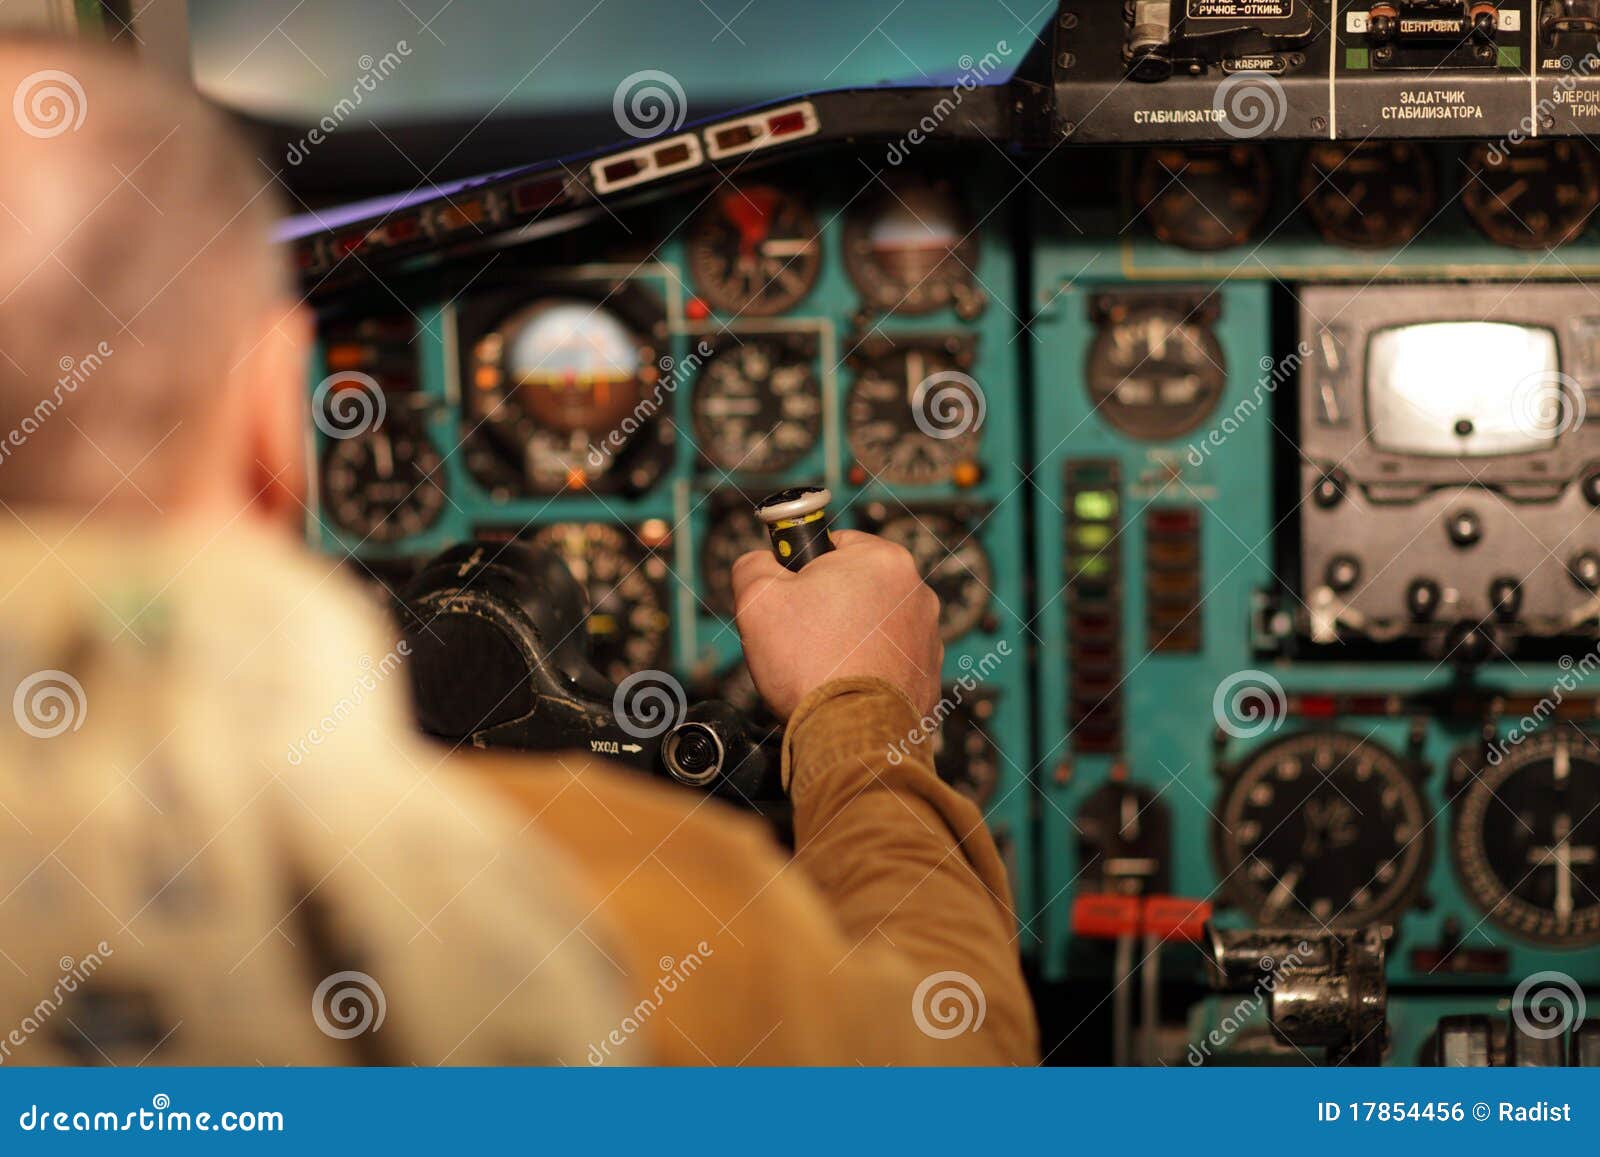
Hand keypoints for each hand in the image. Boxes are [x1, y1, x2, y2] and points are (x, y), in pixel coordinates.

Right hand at [731, 530, 942, 719]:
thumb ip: (754, 565)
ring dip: (849, 639)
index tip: (790, 597)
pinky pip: (889, 661)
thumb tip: (759, 561)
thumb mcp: (757, 599)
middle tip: (801, 639)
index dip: (803, 571)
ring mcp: (928, 636)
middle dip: (827, 608)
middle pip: (855, 587)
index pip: (834, 544)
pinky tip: (845, 686)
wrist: (852, 738)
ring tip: (823, 667)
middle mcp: (917, 592)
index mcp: (884, 559)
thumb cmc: (810, 664)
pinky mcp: (929, 674)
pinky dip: (868, 669)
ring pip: (872, 625)